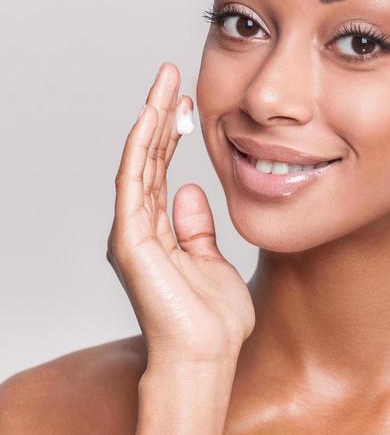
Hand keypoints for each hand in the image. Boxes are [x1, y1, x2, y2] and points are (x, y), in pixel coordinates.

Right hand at [107, 62, 254, 364]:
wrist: (206, 359)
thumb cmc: (213, 323)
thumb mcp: (213, 263)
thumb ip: (197, 229)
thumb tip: (188, 190)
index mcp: (159, 235)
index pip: (162, 171)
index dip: (172, 135)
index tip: (187, 101)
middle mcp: (140, 230)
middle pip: (148, 160)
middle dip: (160, 116)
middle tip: (173, 76)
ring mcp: (132, 234)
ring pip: (139, 164)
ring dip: (151, 121)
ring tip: (165, 83)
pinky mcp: (131, 242)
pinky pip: (134, 184)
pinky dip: (142, 149)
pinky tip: (151, 119)